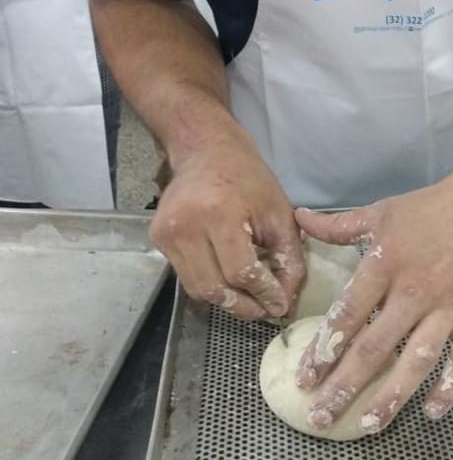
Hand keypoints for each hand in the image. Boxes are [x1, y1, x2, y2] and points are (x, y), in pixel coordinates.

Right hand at [150, 123, 304, 319]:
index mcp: (219, 214)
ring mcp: (166, 235)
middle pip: (215, 289)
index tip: (280, 305)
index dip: (263, 294)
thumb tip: (285, 300)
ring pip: (198, 290)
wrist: (205, 151)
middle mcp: (186, 227)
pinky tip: (228, 278)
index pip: (241, 272)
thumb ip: (287, 257)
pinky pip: (186, 278)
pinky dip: (210, 285)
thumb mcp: (278, 213)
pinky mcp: (158, 240)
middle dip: (244, 306)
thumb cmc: (248, 178)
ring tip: (250, 298)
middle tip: (265, 309)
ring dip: (227, 301)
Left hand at [294, 161, 452, 432]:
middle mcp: (412, 292)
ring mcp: (449, 308)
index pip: (346, 317)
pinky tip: (431, 412)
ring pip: (415, 361)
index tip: (305, 380)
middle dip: (344, 385)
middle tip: (321, 417)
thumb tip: (300, 219)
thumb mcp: (381, 211)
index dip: (323, 351)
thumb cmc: (434, 208)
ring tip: (368, 426)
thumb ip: (338, 225)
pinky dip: (450, 387)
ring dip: (390, 396)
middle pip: (374, 348)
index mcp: (383, 265)